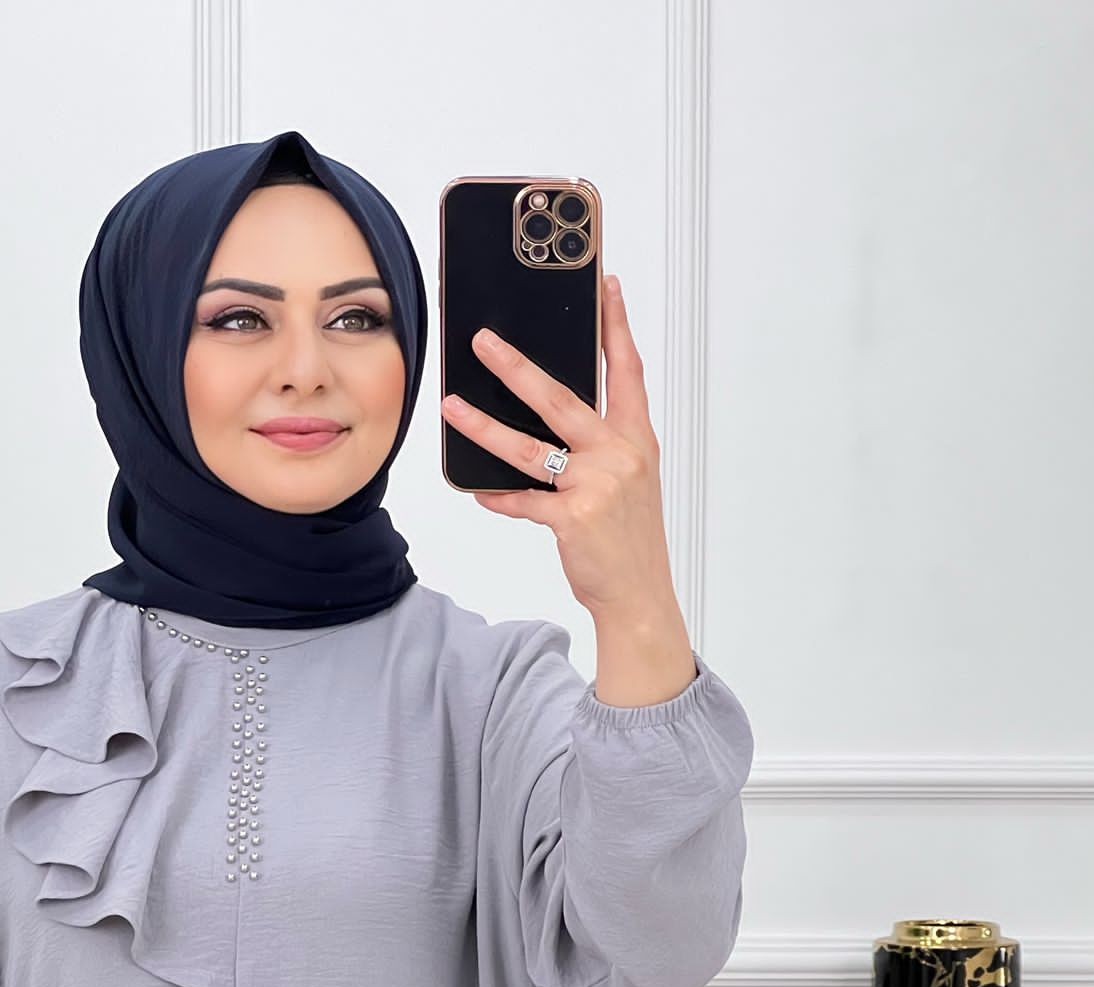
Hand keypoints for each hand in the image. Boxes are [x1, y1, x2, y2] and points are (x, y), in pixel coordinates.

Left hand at [438, 271, 683, 635]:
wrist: (640, 594)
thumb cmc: (630, 538)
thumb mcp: (629, 481)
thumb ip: (599, 446)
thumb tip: (552, 421)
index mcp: (636, 439)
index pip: (627, 370)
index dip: (617, 326)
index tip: (606, 286)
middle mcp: (619, 454)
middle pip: (562, 398)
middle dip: (518, 367)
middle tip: (485, 341)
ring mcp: (596, 485)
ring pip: (529, 447)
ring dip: (484, 427)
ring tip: (453, 407)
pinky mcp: (573, 518)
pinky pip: (523, 500)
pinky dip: (498, 496)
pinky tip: (479, 490)